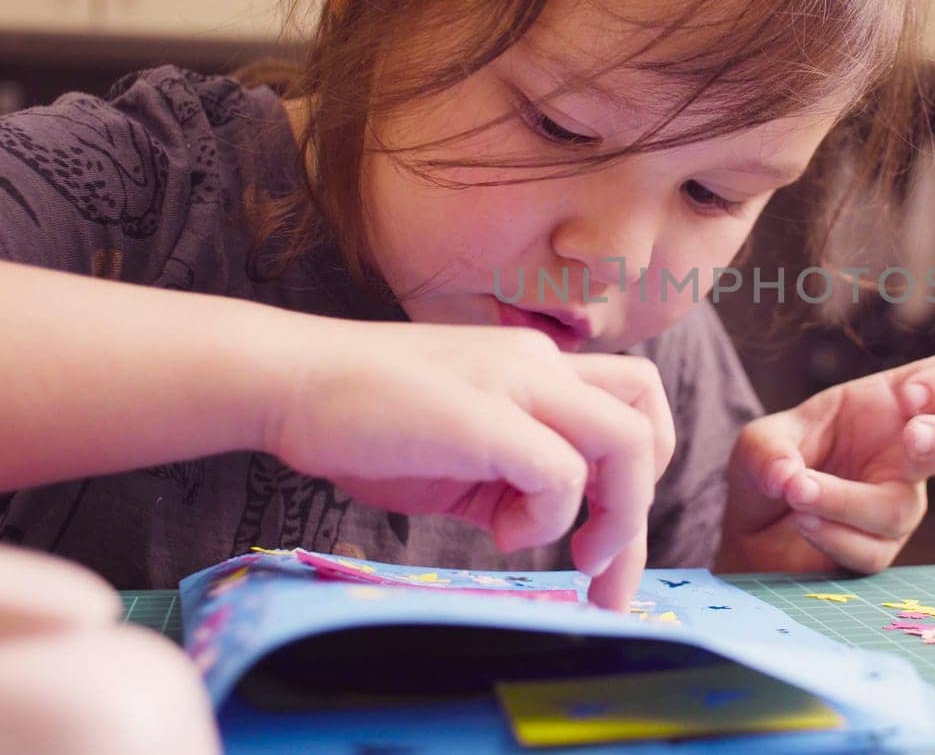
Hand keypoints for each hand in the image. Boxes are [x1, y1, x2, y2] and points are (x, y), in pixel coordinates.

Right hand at [264, 320, 674, 610]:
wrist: (288, 382)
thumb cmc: (361, 421)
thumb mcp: (457, 452)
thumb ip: (507, 476)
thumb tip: (540, 521)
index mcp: (533, 369)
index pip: (626, 406)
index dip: (632, 478)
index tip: (600, 544)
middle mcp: (537, 364)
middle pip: (646, 415)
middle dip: (642, 504)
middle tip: (606, 570)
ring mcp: (516, 382)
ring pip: (628, 439)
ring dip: (620, 514)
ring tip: (578, 557)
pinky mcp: (487, 414)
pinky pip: (562, 473)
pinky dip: (547, 518)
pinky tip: (501, 534)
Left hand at [718, 352, 934, 574]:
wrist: (751, 532)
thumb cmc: (771, 469)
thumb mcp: (758, 443)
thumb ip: (769, 450)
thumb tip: (788, 478)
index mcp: (888, 406)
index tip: (910, 398)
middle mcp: (906, 454)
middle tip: (913, 438)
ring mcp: (899, 503)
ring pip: (900, 508)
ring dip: (845, 499)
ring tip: (796, 491)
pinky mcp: (880, 548)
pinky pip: (873, 550)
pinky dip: (833, 535)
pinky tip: (804, 523)